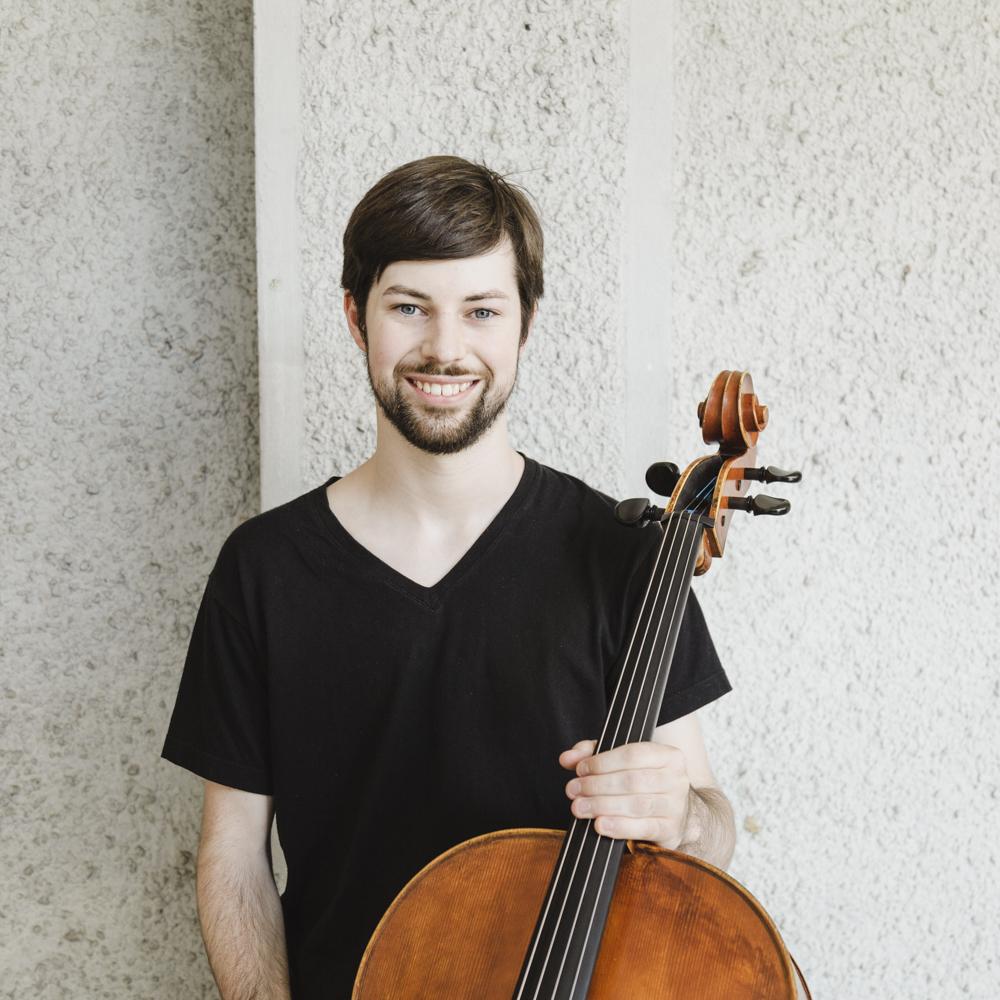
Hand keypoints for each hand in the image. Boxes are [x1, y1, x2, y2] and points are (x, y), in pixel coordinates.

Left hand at [559, 739, 692, 849]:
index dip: (602, 762)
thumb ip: (592, 754)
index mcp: (667, 755)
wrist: (674, 815)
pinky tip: (600, 825)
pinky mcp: (672, 830)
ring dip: (602, 806)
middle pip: (631, 780)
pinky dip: (619, 826)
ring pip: (636, 804)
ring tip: (579, 807)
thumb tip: (567, 758)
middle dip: (597, 785)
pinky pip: (643, 828)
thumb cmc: (642, 782)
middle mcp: (677, 778)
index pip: (631, 754)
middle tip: (573, 790)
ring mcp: (677, 805)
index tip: (580, 770)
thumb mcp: (620, 762)